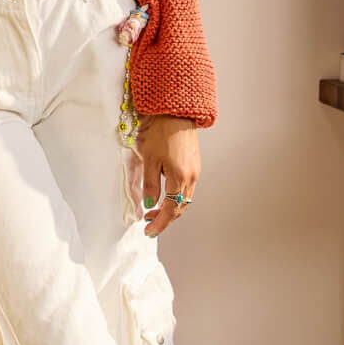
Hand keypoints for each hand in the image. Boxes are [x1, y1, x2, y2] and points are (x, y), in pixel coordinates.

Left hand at [136, 114, 199, 236]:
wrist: (176, 114)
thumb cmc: (161, 133)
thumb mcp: (149, 160)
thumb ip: (150, 184)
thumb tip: (150, 204)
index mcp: (180, 178)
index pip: (170, 209)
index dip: (159, 223)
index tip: (148, 230)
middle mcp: (191, 178)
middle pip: (179, 208)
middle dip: (164, 219)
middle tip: (149, 225)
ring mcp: (195, 172)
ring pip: (184, 200)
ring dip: (170, 209)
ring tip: (153, 213)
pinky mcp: (194, 166)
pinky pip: (186, 190)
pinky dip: (175, 199)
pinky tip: (165, 197)